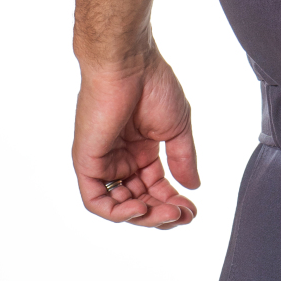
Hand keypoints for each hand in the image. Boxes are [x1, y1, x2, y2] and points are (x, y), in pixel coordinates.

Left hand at [73, 48, 199, 228]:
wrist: (130, 64)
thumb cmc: (154, 84)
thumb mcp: (177, 127)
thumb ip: (182, 158)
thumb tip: (193, 186)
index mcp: (141, 149)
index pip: (155, 187)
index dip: (173, 202)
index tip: (192, 211)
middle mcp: (121, 159)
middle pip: (139, 200)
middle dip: (161, 213)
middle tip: (182, 216)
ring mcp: (103, 162)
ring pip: (120, 205)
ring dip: (144, 216)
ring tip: (168, 213)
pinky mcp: (87, 162)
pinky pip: (97, 200)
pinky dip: (118, 212)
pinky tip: (141, 208)